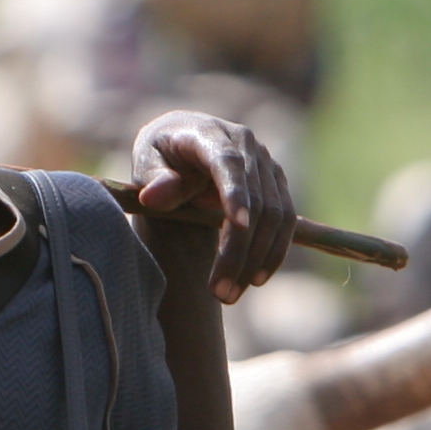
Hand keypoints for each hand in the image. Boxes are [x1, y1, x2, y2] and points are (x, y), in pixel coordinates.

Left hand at [130, 111, 295, 304]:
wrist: (185, 142)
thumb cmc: (161, 155)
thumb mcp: (146, 162)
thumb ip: (153, 179)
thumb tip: (154, 197)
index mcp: (210, 134)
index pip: (229, 164)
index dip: (236, 193)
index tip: (238, 226)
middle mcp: (247, 145)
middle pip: (255, 200)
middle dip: (239, 250)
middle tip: (218, 293)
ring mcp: (267, 165)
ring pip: (275, 215)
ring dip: (257, 259)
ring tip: (229, 295)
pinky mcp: (277, 184)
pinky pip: (285, 221)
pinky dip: (273, 252)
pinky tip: (255, 279)